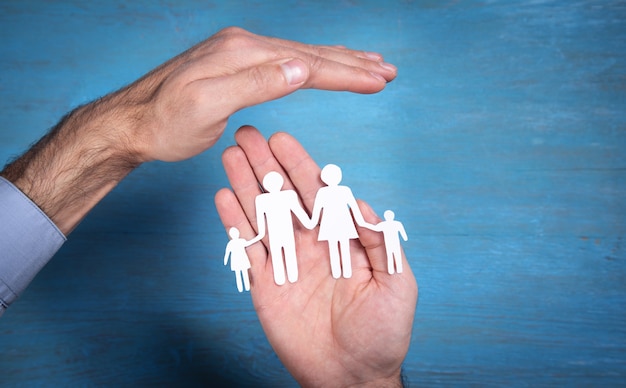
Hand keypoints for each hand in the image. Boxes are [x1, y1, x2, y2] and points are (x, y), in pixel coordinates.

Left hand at [1, 27, 395, 233]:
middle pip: (311, 53)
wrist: (132, 121)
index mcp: (243, 54)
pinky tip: (319, 66)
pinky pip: (285, 60)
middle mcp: (245, 45)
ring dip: (338, 61)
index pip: (308, 63)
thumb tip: (302, 67)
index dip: (347, 73)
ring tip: (368, 64)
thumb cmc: (166, 122)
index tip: (380, 80)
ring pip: (301, 54)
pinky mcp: (236, 62)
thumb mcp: (207, 106)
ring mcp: (240, 51)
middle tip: (388, 70)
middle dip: (353, 63)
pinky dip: (312, 64)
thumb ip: (255, 84)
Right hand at [215, 126, 417, 386]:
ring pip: (262, 215)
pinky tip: (223, 198)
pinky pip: (247, 250)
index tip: (282, 139)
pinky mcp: (265, 285)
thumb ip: (380, 242)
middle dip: (266, 165)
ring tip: (229, 156)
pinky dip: (234, 224)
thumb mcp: (396, 284)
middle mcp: (311, 243)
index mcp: (341, 238)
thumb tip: (360, 202)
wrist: (352, 374)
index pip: (317, 193)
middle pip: (284, 196)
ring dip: (245, 185)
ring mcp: (287, 262)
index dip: (300, 165)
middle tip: (246, 134)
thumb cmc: (383, 332)